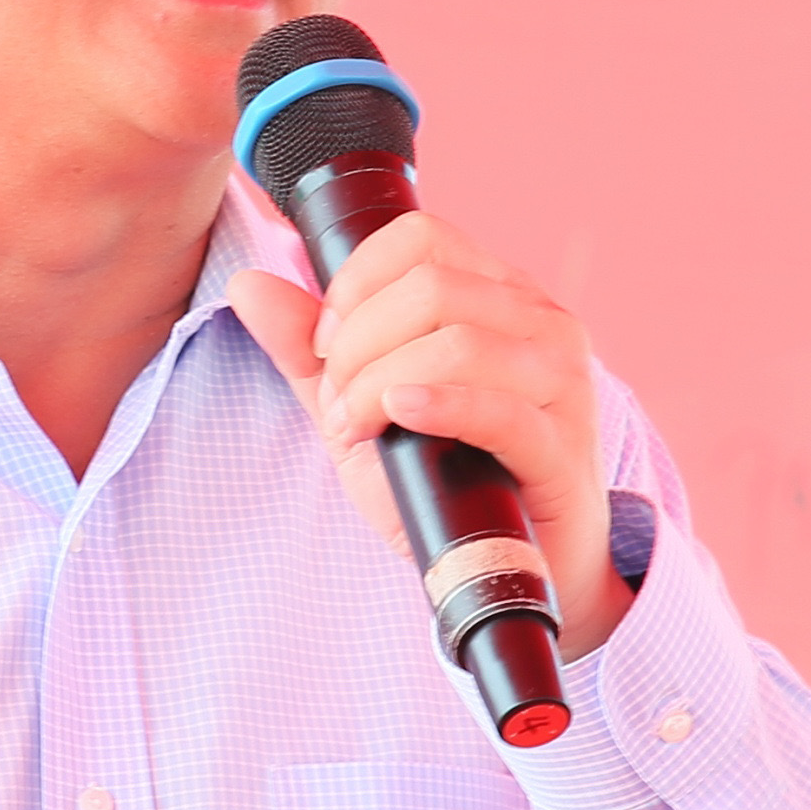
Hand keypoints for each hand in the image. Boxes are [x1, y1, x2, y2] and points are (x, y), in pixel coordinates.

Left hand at [230, 214, 631, 658]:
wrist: (507, 570)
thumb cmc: (443, 481)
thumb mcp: (361, 407)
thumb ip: (307, 350)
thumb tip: (247, 284)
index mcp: (497, 293)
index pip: (421, 239)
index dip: (354, 283)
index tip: (324, 344)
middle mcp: (540, 320)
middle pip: (430, 285)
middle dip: (357, 344)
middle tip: (338, 404)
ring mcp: (560, 380)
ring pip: (457, 340)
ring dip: (380, 384)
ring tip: (358, 429)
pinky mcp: (562, 445)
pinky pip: (497, 407)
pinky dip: (435, 405)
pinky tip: (398, 416)